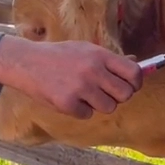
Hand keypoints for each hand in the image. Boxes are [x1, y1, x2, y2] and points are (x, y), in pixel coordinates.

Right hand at [0, 35, 141, 116]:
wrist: (27, 62)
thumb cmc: (59, 56)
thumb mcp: (86, 49)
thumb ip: (110, 60)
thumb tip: (137, 64)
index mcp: (100, 55)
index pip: (133, 73)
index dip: (135, 83)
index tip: (130, 86)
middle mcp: (93, 71)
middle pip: (125, 94)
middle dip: (118, 96)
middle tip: (105, 93)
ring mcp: (80, 88)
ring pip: (109, 107)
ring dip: (99, 104)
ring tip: (85, 94)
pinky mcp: (67, 103)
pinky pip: (87, 115)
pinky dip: (80, 110)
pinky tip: (70, 98)